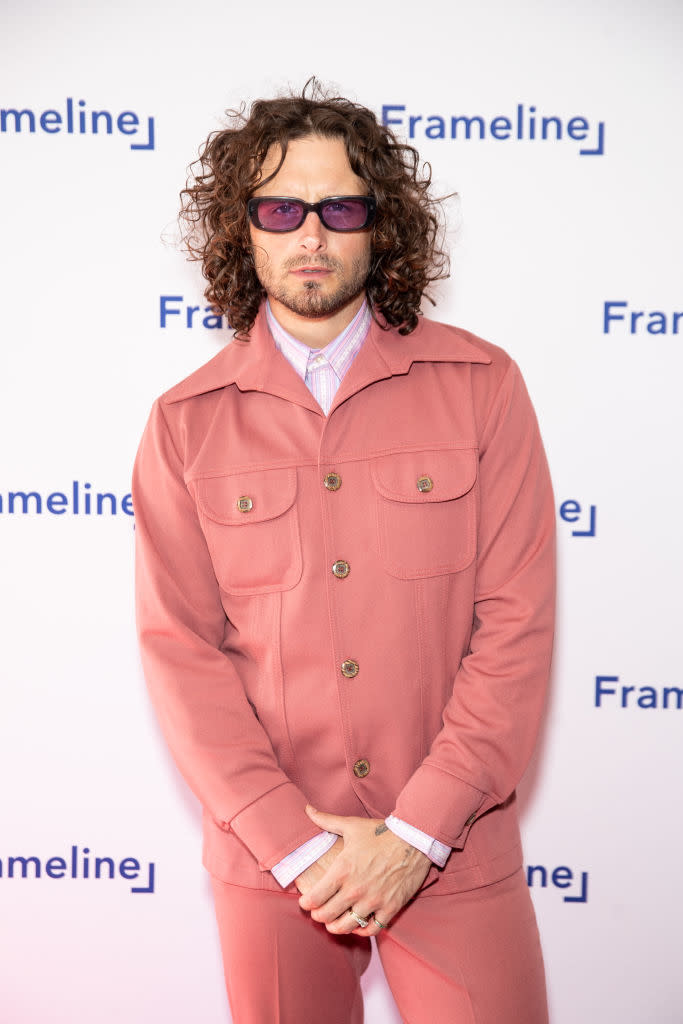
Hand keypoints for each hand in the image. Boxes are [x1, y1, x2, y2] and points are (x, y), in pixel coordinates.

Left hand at [297, 806, 430, 935]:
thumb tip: (307, 810)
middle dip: (318, 916)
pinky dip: (362, 931)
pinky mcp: (390, 908)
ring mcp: (373, 901)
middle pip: (326, 916)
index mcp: (342, 870)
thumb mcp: (351, 825)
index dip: (306, 903)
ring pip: (346, 927)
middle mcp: (355, 889)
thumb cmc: (381, 832)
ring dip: (336, 927)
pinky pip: (371, 930)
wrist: (413, 839)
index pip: (314, 898)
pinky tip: (357, 924)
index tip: (306, 902)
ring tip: (334, 923)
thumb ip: (326, 820)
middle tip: (318, 913)